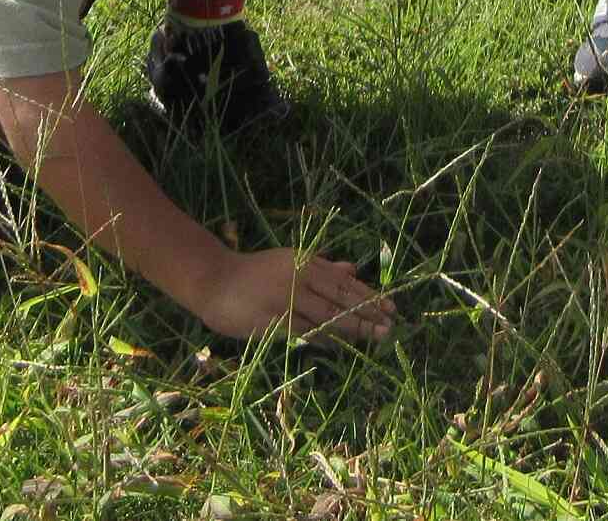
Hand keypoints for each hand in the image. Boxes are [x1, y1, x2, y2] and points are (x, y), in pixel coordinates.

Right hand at [199, 247, 394, 343]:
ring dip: (352, 329)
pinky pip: (302, 333)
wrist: (215, 279)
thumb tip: (354, 269)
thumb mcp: (292, 261)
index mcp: (306, 262)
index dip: (369, 296)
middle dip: (367, 315)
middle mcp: (299, 279)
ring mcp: (285, 300)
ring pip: (325, 317)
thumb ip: (323, 267)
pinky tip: (338, 346)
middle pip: (339, 300)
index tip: (391, 308)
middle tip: (390, 327)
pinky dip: (322, 339)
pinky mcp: (270, 321)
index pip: (344, 282)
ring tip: (373, 337)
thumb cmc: (257, 271)